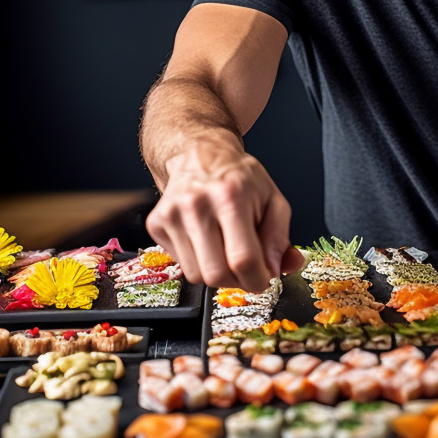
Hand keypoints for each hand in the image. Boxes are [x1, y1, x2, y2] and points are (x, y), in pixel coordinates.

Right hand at [145, 141, 303, 291]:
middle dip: (238, 281)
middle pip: (217, 274)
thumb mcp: (273, 200)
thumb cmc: (240, 179)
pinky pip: (181, 267)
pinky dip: (199, 263)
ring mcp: (172, 214)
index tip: (264, 279)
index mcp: (231, 196)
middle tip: (246, 269)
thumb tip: (280, 268)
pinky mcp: (156, 223)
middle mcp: (197, 205)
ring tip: (225, 249)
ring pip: (197, 276)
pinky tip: (206, 242)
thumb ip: (281, 237)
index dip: (258, 279)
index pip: (243, 259)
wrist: (201, 157)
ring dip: (217, 273)